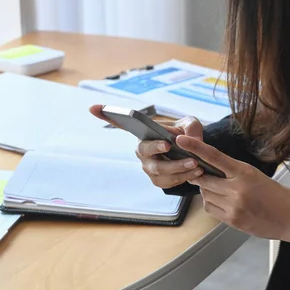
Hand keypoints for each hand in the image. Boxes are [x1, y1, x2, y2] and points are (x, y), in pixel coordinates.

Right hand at [89, 105, 204, 187]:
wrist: (196, 156)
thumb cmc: (187, 135)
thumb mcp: (192, 126)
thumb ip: (191, 128)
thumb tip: (183, 139)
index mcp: (144, 132)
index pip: (121, 123)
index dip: (105, 114)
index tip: (93, 107)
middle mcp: (142, 150)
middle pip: (144, 151)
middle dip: (156, 149)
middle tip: (169, 146)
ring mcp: (149, 167)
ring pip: (159, 171)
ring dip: (178, 168)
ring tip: (195, 164)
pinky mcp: (159, 181)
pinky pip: (168, 182)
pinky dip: (183, 178)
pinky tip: (196, 173)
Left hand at [176, 134, 289, 242]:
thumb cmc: (276, 194)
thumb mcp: (255, 175)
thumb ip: (232, 173)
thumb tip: (208, 172)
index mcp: (244, 172)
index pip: (215, 156)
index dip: (195, 147)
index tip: (181, 140)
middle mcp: (237, 188)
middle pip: (204, 179)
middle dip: (201, 176)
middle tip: (202, 174)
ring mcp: (234, 206)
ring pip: (205, 195)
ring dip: (208, 191)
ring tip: (224, 192)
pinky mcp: (232, 220)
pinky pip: (211, 209)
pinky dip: (212, 204)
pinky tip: (225, 203)